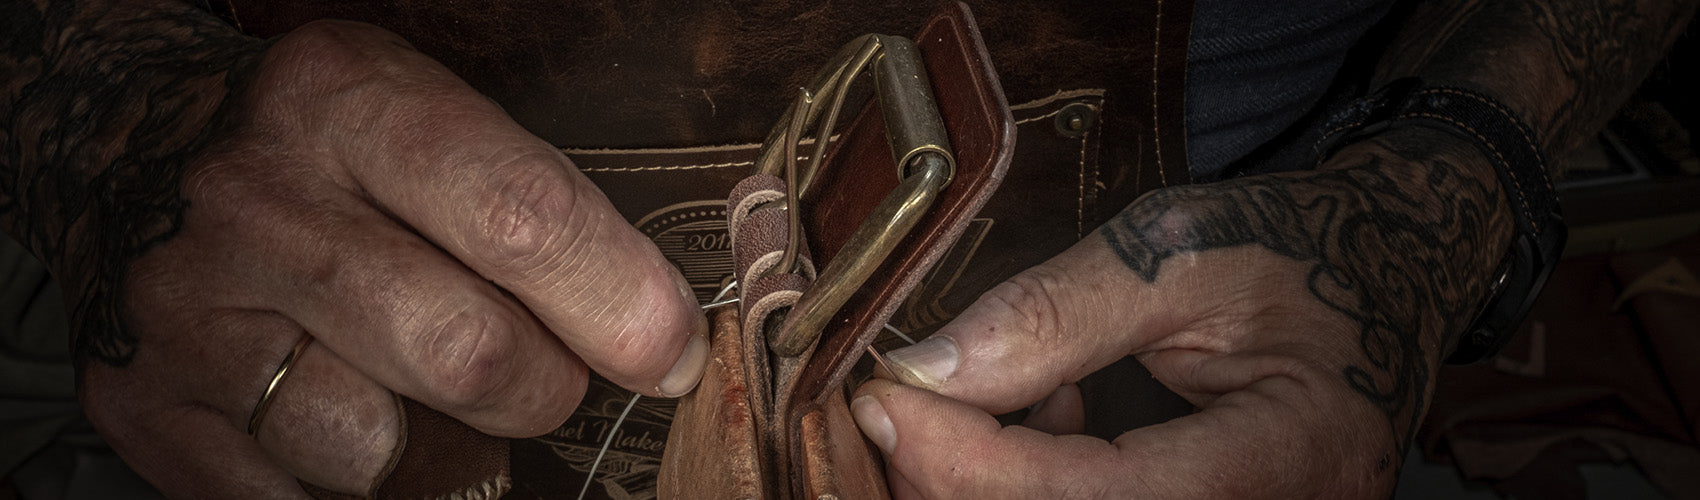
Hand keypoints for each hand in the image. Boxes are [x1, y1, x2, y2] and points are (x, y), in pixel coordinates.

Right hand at [58, 21, 706, 495]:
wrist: (130, 153)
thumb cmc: (323, 150)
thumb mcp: (422, 114)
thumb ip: (535, 207)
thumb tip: (660, 338)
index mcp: (347, 102)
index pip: (520, 218)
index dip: (619, 303)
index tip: (670, 353)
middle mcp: (258, 201)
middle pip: (466, 355)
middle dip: (541, 389)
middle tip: (541, 373)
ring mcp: (190, 313)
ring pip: (378, 453)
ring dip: (433, 444)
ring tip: (405, 376)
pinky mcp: (147, 408)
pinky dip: (349, 482)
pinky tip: (340, 408)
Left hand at [852, 126, 1513, 497]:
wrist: (1382, 275)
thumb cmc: (1302, 254)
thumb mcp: (1180, 253)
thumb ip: (1056, 314)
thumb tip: (929, 370)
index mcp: (1291, 455)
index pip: (1094, 499)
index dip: (969, 462)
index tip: (884, 400)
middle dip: (962, 480)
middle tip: (905, 405)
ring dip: (998, 480)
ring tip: (1021, 390)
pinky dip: (1036, 481)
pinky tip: (1054, 415)